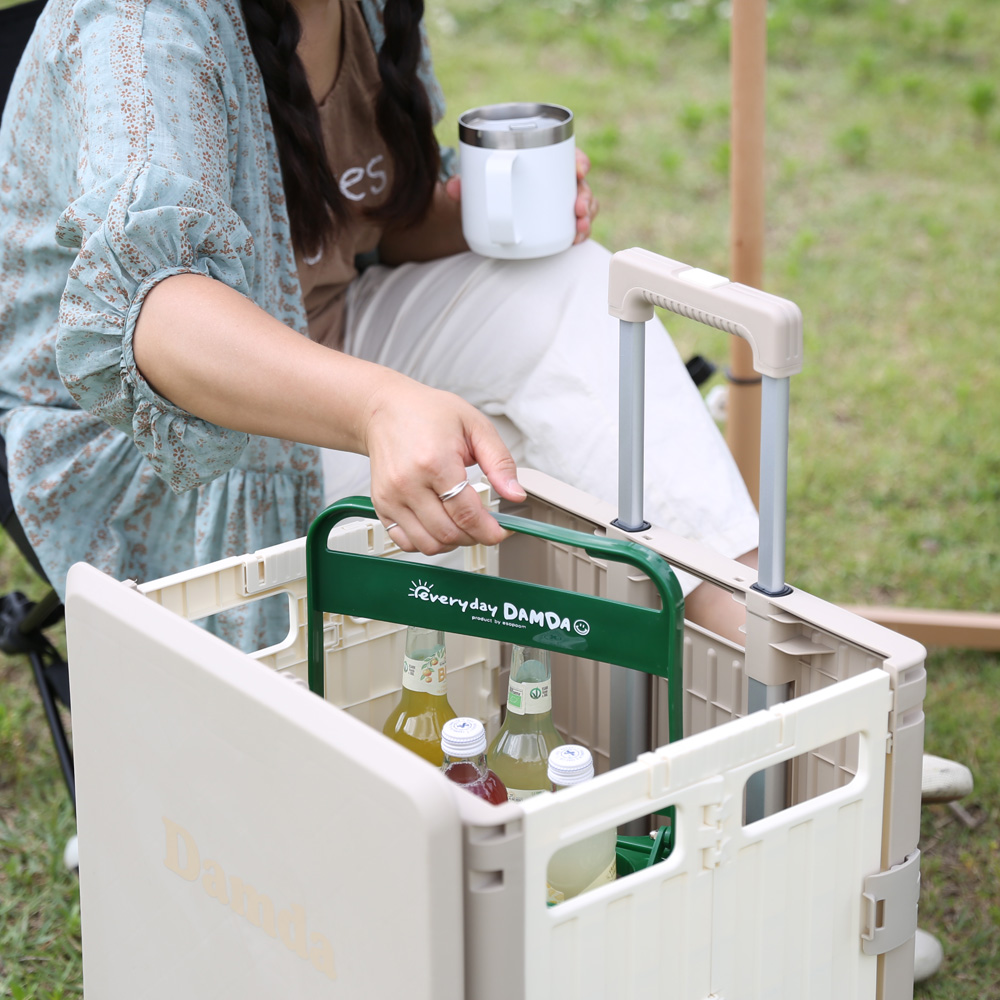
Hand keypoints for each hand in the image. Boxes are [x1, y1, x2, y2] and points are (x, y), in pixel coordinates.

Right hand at [362, 372, 525, 553]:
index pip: (467, 515)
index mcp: (435, 462)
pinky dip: (427, 542)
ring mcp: (391, 497)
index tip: (502, 531)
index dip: (490, 530)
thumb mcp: (475, 426)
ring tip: (463, 524)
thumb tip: (515, 493)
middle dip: (475, 536)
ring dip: (453, 542)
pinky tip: (439, 525)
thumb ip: (500, 463)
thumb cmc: (427, 413)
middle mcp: (408, 483)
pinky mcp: (381, 505)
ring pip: (428, 545)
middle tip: (485, 525)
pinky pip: (406, 542)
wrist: (385, 409)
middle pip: (449, 533)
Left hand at [444, 149, 598, 244]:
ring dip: (587, 216)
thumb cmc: (485, 189)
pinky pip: (577, 224)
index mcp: (542, 161)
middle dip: (585, 195)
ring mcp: (559, 202)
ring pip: (583, 204)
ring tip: (579, 227)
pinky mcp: (559, 222)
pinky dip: (580, 232)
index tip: (579, 169)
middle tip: (577, 207)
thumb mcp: (476, 185)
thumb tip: (453, 188)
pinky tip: (577, 239)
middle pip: (580, 183)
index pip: (568, 155)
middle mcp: (555, 180)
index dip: (579, 160)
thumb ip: (465, 184)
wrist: (484, 213)